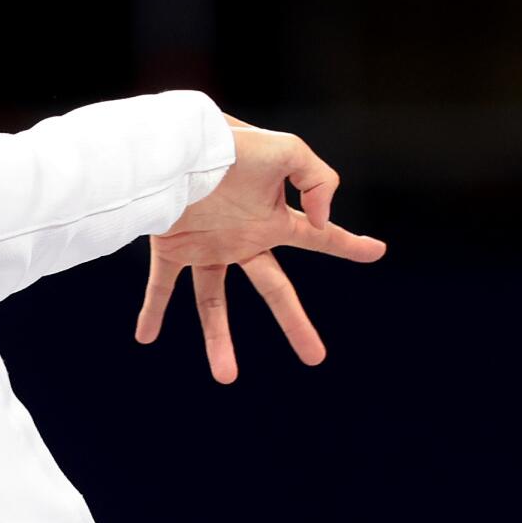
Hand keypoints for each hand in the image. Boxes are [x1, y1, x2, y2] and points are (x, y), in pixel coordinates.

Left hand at [136, 116, 386, 382]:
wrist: (177, 143)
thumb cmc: (232, 143)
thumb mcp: (289, 151)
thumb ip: (320, 181)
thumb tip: (322, 222)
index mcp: (273, 218)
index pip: (318, 237)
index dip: (348, 246)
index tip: (377, 252)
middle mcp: (243, 239)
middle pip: (274, 290)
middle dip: (295, 323)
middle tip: (316, 358)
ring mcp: (207, 247)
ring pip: (215, 303)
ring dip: (219, 340)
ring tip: (227, 379)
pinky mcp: (172, 248)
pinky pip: (161, 286)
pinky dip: (152, 311)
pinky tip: (145, 337)